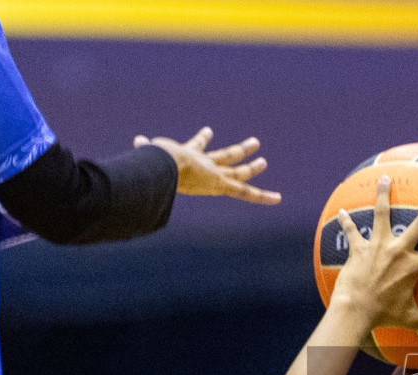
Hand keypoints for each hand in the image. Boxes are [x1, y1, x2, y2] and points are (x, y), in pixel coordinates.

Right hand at [134, 128, 280, 204]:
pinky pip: (245, 193)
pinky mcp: (221, 184)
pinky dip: (262, 196)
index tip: (208, 132)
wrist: (164, 163)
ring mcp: (214, 173)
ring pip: (238, 170)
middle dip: (239, 150)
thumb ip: (144, 149)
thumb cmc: (154, 161)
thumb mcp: (149, 156)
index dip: (202, 139)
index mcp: (188, 156)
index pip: (198, 147)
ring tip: (263, 159)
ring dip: (252, 166)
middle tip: (253, 143)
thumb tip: (138, 141)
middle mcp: (205, 163)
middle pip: (226, 156)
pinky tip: (279, 198)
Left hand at [331, 176, 417, 334]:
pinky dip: (347, 222)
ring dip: (383, 195)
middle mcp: (398, 251)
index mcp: (413, 267)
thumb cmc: (383, 316)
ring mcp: (378, 247)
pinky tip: (341, 212)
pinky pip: (352, 231)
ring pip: (382, 214)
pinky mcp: (359, 249)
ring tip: (385, 179)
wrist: (355, 311)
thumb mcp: (412, 320)